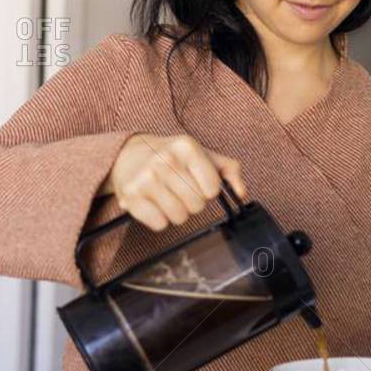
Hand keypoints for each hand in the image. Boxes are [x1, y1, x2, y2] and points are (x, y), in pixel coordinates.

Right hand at [100, 134, 245, 231]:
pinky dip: (159, 220)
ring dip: (176, 212)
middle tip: (179, 189)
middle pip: (197, 205)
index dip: (207, 190)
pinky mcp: (131, 196)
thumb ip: (229, 170)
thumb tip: (241, 192)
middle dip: (192, 202)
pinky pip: (159, 224)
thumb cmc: (171, 156)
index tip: (196, 181)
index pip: (212, 189)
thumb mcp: (202, 154)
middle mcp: (164, 160)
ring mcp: (145, 178)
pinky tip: (153, 204)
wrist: (128, 154)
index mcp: (186, 147)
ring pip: (179, 217)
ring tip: (166, 197)